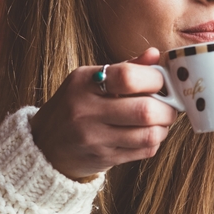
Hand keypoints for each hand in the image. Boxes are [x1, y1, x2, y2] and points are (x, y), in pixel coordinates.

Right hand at [30, 48, 177, 179]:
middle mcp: (85, 110)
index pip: (128, 77)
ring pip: (148, 135)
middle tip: (170, 106)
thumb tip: (154, 54)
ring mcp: (93, 138)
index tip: (163, 82)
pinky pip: (143, 151)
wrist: (44, 145)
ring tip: (160, 121)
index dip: (156, 79)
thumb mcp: (89, 80)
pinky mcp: (102, 159)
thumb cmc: (74, 106)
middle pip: (144, 110)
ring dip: (163, 128)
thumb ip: (124, 68)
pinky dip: (154, 142)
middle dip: (167, 108)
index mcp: (83, 82)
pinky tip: (148, 135)